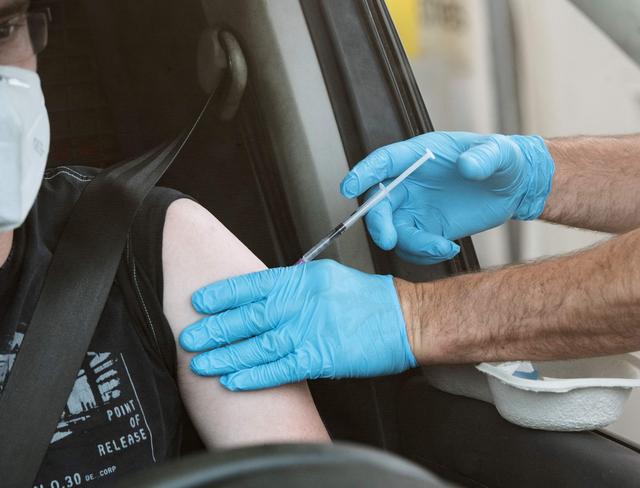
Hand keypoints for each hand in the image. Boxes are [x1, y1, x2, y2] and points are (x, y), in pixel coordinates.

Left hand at [179, 260, 416, 390]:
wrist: (404, 318)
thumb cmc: (368, 299)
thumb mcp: (327, 278)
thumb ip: (294, 285)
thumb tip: (265, 295)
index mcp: (302, 278)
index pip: (253, 285)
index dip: (222, 295)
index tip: (199, 302)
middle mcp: (302, 302)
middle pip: (249, 316)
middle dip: (215, 328)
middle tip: (189, 336)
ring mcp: (311, 330)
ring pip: (258, 344)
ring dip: (227, 355)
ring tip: (202, 363)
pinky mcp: (322, 357)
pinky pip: (281, 368)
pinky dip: (255, 375)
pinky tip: (234, 380)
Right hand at [340, 131, 554, 263]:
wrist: (514, 188)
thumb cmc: (502, 161)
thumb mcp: (499, 154)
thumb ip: (484, 157)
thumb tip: (467, 166)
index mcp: (419, 156)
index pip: (384, 162)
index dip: (363, 173)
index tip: (348, 187)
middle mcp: (410, 183)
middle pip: (379, 203)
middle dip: (379, 223)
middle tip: (388, 239)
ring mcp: (416, 208)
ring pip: (394, 231)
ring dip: (411, 245)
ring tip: (442, 246)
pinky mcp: (426, 228)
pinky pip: (412, 246)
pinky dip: (425, 254)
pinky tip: (448, 248)